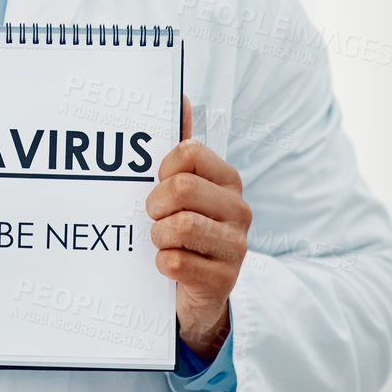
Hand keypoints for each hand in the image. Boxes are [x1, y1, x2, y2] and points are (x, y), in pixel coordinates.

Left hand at [146, 97, 249, 360]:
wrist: (197, 293)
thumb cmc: (184, 231)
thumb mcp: (182, 190)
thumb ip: (180, 147)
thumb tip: (181, 98)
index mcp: (227, 181)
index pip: (189, 153)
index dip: (162, 168)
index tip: (157, 183)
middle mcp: (239, 210)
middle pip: (181, 189)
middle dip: (154, 205)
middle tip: (153, 217)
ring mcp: (236, 246)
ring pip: (179, 226)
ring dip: (157, 236)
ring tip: (161, 241)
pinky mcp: (224, 280)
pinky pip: (177, 262)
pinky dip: (162, 264)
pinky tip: (168, 266)